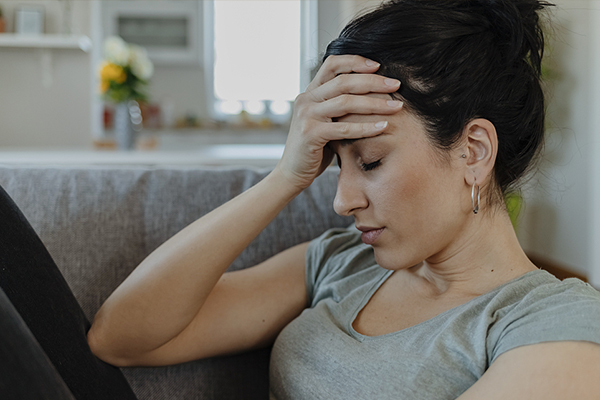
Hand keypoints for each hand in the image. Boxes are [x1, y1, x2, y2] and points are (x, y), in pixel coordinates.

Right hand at [275, 55, 402, 190]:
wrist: (292, 172)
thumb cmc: (315, 148)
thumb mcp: (326, 121)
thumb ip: (340, 106)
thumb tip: (373, 92)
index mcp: (310, 92)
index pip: (332, 64)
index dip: (356, 61)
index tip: (379, 66)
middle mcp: (306, 99)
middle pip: (344, 81)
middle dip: (374, 81)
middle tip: (396, 85)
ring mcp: (306, 115)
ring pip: (346, 102)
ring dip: (375, 103)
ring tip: (396, 106)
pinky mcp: (310, 134)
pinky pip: (344, 128)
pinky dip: (367, 127)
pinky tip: (384, 126)